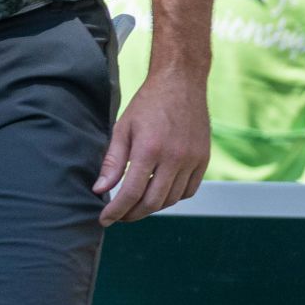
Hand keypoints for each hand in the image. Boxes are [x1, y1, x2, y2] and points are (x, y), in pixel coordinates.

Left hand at [96, 70, 209, 222]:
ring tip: (135, 205)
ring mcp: (193, 161)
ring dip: (152, 207)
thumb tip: (99, 189)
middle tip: (118, 216)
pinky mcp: (204, 161)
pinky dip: (172, 198)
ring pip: (171, 199)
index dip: (116, 211)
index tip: (104, 219)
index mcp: (149, 149)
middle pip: (153, 202)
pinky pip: (188, 191)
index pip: (130, 193)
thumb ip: (112, 161)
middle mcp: (174, 158)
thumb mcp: (122, 128)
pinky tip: (158, 193)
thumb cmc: (146, 104)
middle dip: (132, 214)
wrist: (180, 84)